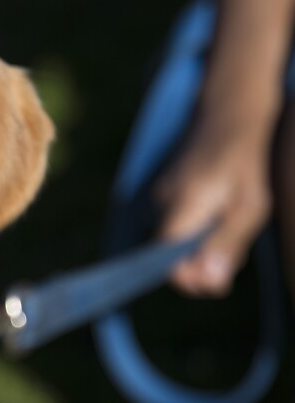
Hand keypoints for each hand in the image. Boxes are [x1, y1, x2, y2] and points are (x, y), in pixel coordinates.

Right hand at [156, 126, 270, 296]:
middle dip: (202, 263)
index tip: (219, 279)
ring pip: (173, 245)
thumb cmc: (245, 163)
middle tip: (235, 243)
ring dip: (200, 246)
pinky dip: (193, 231)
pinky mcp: (156, 199)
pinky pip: (172, 229)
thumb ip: (228, 245)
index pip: (167, 264)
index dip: (191, 280)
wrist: (225, 118)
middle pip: (171, 258)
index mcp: (181, 209)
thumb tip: (210, 284)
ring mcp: (153, 201)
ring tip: (227, 221)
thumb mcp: (250, 207)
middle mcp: (157, 207)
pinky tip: (213, 212)